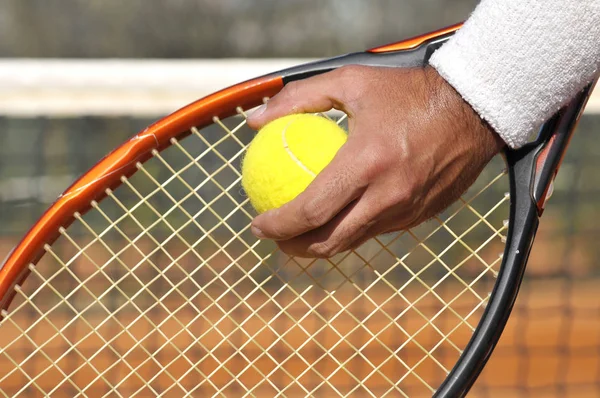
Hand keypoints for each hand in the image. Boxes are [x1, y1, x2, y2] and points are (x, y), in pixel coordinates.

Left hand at [246, 65, 504, 257]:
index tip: (257, 224)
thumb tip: (255, 120)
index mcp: (366, 163)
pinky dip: (354, 227)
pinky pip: (378, 230)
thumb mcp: (350, 82)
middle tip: (276, 237)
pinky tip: (342, 213)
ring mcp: (407, 210)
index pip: (310, 211)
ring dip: (322, 242)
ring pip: (354, 240)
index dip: (277, 225)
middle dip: (294, 247)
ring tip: (303, 231)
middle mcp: (387, 195)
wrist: (473, 108)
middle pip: (329, 241)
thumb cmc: (407, 92)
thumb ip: (298, 98)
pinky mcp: (421, 216)